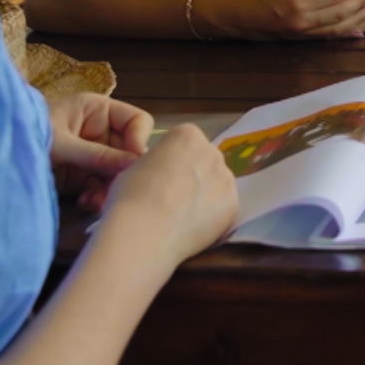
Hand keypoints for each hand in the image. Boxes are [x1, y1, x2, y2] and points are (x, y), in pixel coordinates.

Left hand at [48, 93, 152, 212]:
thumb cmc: (25, 135)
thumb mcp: (61, 144)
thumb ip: (96, 155)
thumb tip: (132, 165)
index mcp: (98, 110)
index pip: (136, 121)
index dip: (138, 141)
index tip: (131, 163)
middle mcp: (100, 131)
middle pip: (128, 151)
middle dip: (122, 172)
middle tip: (116, 189)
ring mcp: (92, 155)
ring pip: (117, 173)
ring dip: (111, 189)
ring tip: (97, 202)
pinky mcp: (82, 176)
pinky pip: (101, 187)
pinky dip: (97, 197)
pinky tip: (87, 203)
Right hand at [100, 124, 238, 264]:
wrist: (144, 230)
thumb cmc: (131, 195)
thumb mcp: (136, 165)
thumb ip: (157, 162)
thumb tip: (162, 173)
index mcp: (188, 135)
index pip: (186, 142)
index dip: (172, 161)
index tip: (161, 177)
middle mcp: (213, 152)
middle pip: (206, 162)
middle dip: (194, 176)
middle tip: (174, 199)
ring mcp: (226, 179)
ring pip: (217, 186)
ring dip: (205, 197)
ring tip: (182, 217)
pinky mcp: (233, 206)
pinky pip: (223, 210)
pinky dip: (212, 219)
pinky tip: (192, 229)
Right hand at [214, 0, 364, 39]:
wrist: (232, 14)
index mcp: (297, 2)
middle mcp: (302, 21)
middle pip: (339, 12)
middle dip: (359, 1)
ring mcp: (301, 33)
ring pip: (336, 27)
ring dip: (357, 19)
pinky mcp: (298, 39)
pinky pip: (326, 38)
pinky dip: (344, 34)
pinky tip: (357, 32)